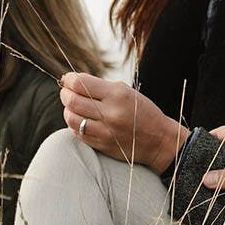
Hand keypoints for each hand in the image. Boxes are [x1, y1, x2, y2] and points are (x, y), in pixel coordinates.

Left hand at [60, 72, 186, 171]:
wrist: (159, 140)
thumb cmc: (142, 112)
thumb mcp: (127, 92)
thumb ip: (101, 88)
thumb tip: (74, 83)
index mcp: (117, 94)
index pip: (80, 83)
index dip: (69, 80)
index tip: (68, 79)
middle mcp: (110, 113)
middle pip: (72, 101)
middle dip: (65, 94)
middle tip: (66, 92)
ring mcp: (105, 131)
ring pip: (71, 118)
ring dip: (68, 110)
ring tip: (72, 107)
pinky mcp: (101, 145)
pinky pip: (78, 133)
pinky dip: (74, 124)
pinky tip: (80, 120)